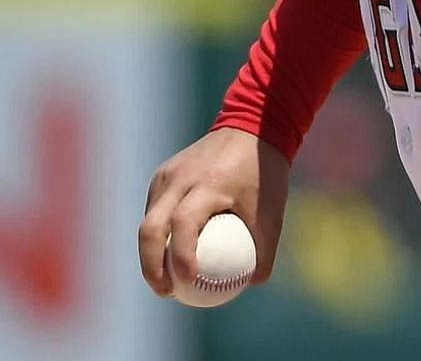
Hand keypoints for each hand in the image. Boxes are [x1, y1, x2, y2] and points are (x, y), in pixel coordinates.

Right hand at [138, 126, 290, 296]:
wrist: (253, 128)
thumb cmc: (266, 174)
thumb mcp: (272, 213)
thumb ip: (264, 251)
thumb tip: (250, 285)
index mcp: (207, 184)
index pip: (183, 225)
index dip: (180, 258)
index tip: (186, 285)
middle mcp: (180, 178)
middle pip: (150, 228)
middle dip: (150, 266)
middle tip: (165, 292)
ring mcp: (167, 174)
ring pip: (148, 220)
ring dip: (151, 252)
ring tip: (165, 280)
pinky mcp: (164, 173)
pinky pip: (155, 209)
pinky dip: (158, 233)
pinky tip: (170, 253)